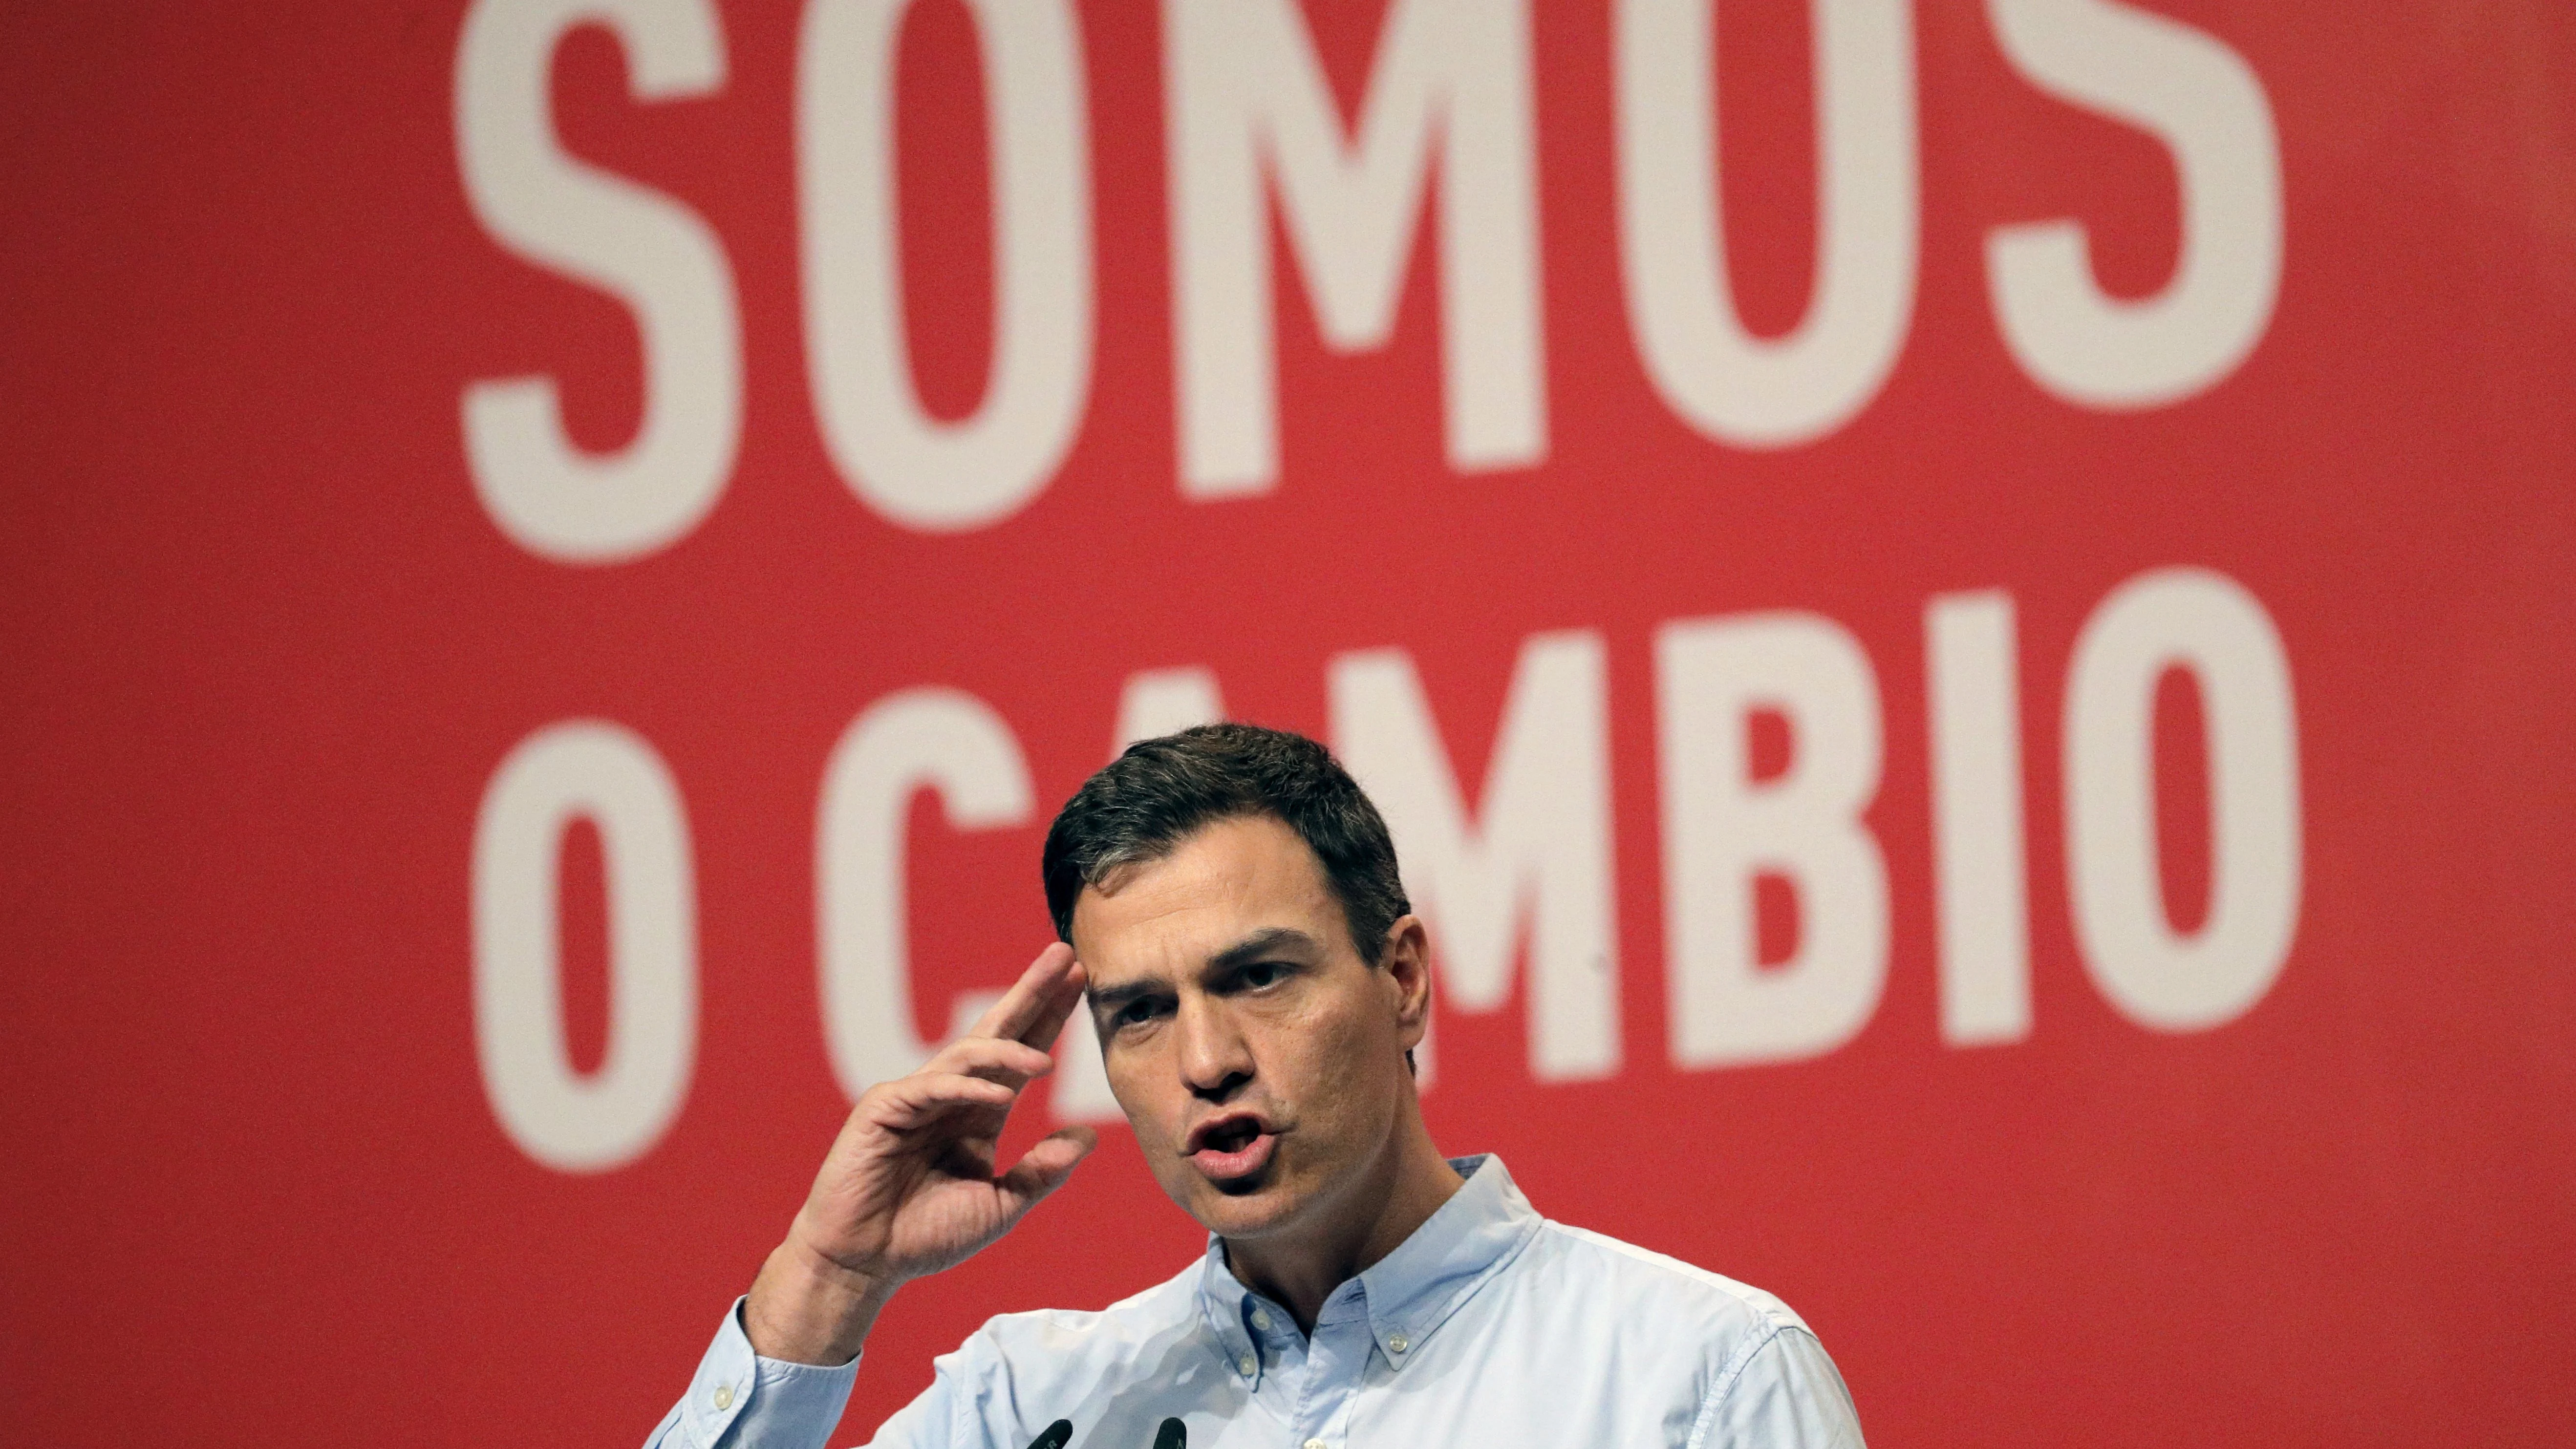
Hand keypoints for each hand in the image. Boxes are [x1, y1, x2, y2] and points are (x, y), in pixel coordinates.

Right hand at [745, 943, 1099, 1363]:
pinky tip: (998, 1094)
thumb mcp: (1000, 1206)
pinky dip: (964, 1088)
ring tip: (1049, 1062)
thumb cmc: (925, 1236)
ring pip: (967, 1055)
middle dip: (1031, 994)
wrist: (865, 1264)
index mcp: (978, 1113)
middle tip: (1066, 955)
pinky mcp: (884, 1109)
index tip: (1082, 982)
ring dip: (1008, 1050)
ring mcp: (916, 1098)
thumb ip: (1041, 1172)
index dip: (1050, 1017)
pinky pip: (931, 1087)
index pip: (1021, 1053)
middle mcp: (951, 1096)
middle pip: (997, 1033)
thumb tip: (1088, 1137)